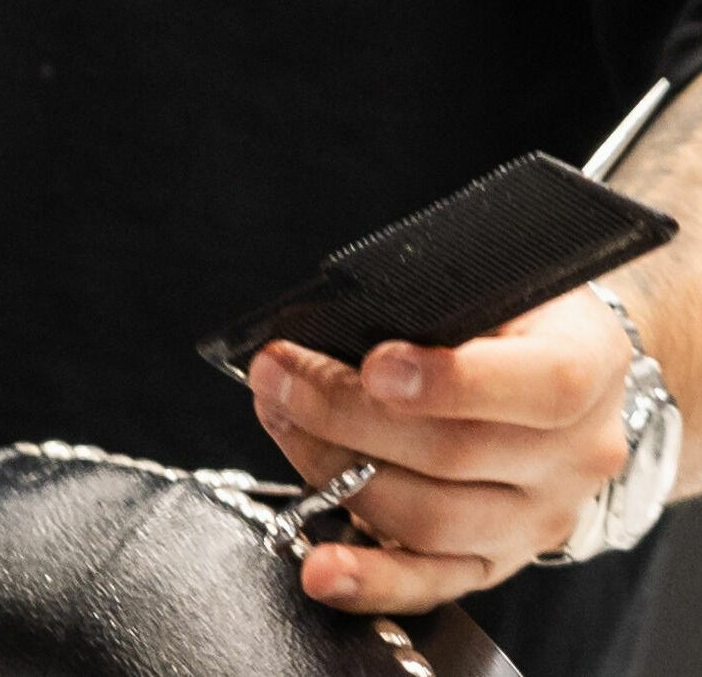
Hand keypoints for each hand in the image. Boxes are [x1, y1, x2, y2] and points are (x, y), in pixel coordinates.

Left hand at [249, 286, 636, 611]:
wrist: (563, 369)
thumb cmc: (508, 313)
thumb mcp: (495, 283)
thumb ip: (432, 302)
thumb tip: (326, 326)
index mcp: (589, 369)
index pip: (542, 386)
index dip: (453, 381)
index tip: (376, 367)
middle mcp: (574, 455)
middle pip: (457, 455)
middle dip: (344, 413)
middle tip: (277, 377)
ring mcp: (539, 517)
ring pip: (433, 520)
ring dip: (334, 472)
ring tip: (281, 421)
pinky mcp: (498, 559)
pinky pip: (434, 582)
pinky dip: (371, 579)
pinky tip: (322, 569)